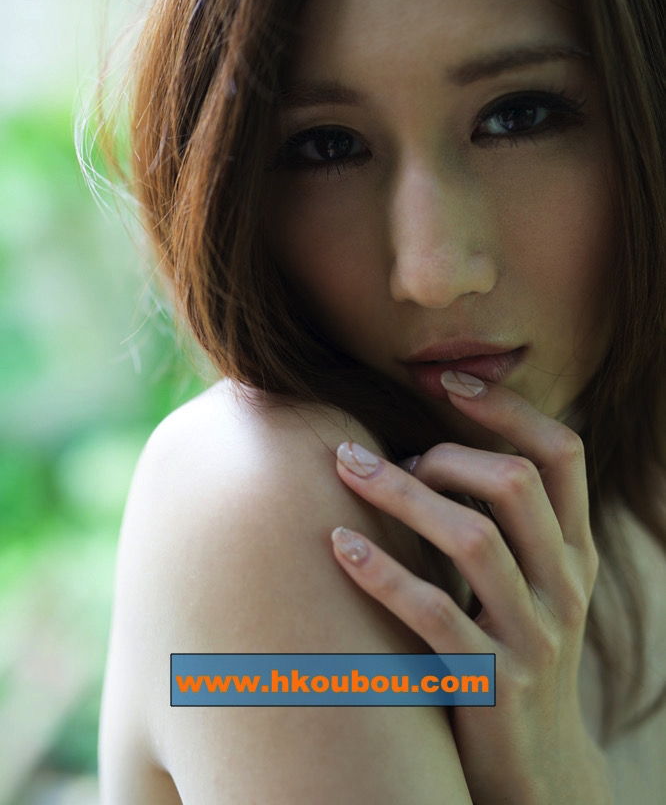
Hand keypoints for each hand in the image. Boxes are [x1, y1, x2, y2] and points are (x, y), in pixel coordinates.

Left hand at [330, 379, 613, 804]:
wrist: (534, 770)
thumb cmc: (510, 652)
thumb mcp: (526, 585)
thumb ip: (499, 523)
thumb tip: (428, 446)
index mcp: (575, 551)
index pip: (564, 453)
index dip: (509, 407)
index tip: (448, 379)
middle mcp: (564, 584)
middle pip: (515, 482)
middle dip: (441, 451)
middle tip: (382, 455)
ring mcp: (533, 635)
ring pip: (473, 538)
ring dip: (402, 495)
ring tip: (348, 470)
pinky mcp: (491, 682)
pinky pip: (434, 613)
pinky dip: (382, 571)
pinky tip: (338, 545)